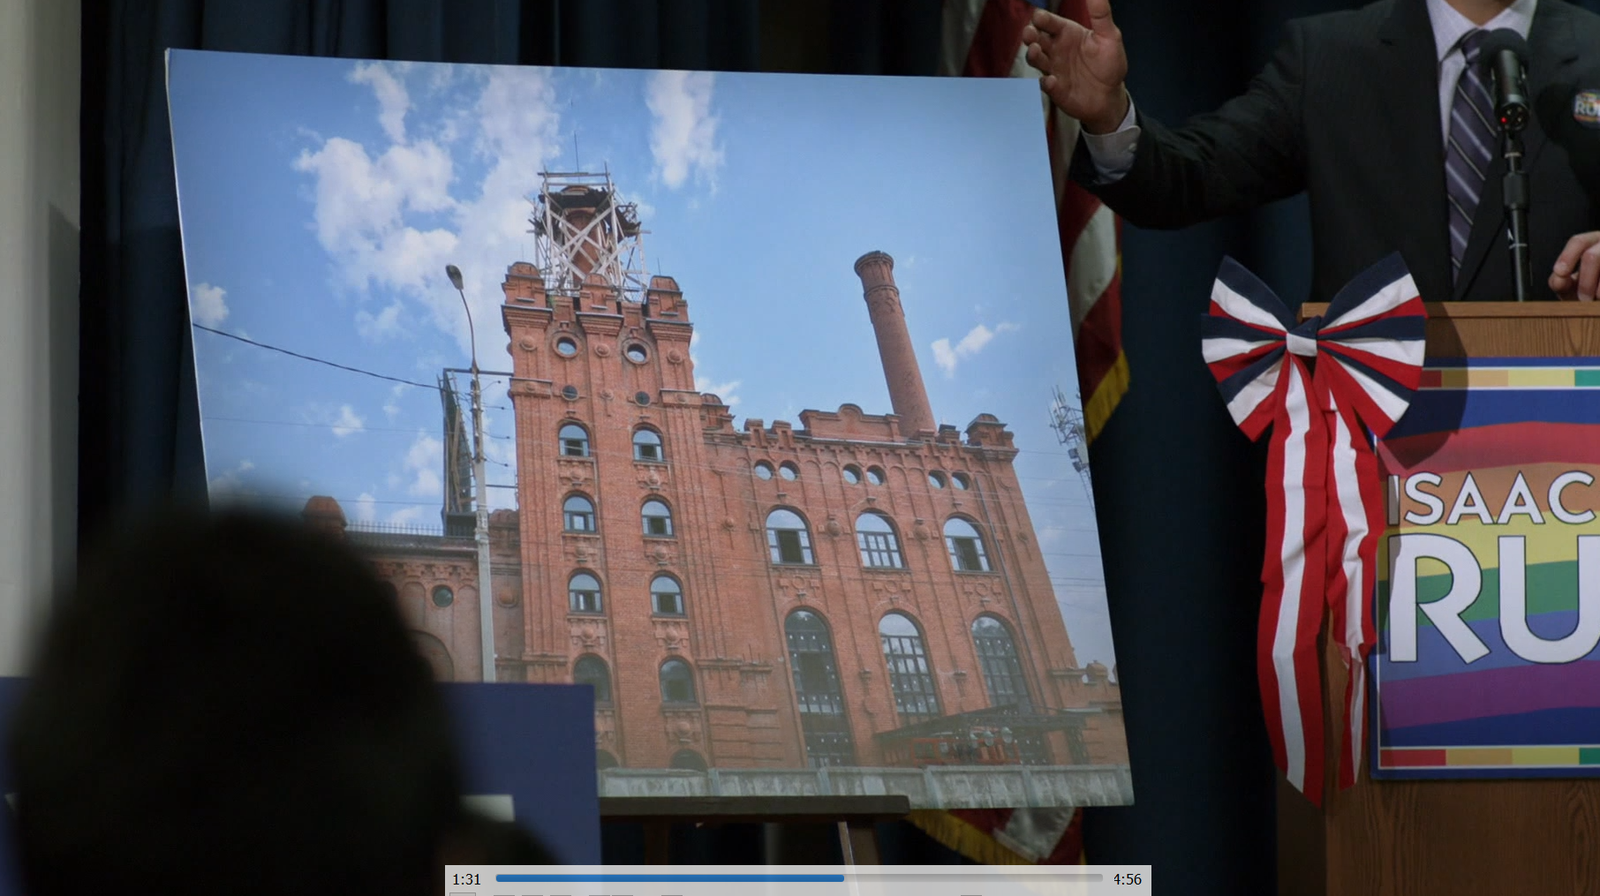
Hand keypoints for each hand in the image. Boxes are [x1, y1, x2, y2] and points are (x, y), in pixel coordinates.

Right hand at [1021, 0, 1129, 133]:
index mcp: (1066, 33)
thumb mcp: (1109, 36)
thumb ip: (1101, 14)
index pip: (1049, 22)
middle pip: (1036, 38)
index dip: (1042, 19)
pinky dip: (1047, 83)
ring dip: (1033, 55)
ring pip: (1036, 59)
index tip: (1039, 17)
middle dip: (1030, 35)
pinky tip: (1052, 81)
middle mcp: (1055, 49)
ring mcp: (1052, 69)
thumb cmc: (1109, 63)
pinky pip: (1045, 85)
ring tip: (1035, 52)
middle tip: (1030, 33)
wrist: (1110, 95)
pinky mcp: (1054, 89)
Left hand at [1550, 232, 1599, 300]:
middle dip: (1585, 282)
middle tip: (1584, 299)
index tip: (1560, 272)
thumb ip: (1560, 283)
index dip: (1567, 256)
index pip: (1579, 242)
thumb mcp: (1573, 288)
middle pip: (1592, 256)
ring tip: (1598, 299)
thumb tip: (1558, 277)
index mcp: (1594, 242)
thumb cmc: (1591, 290)